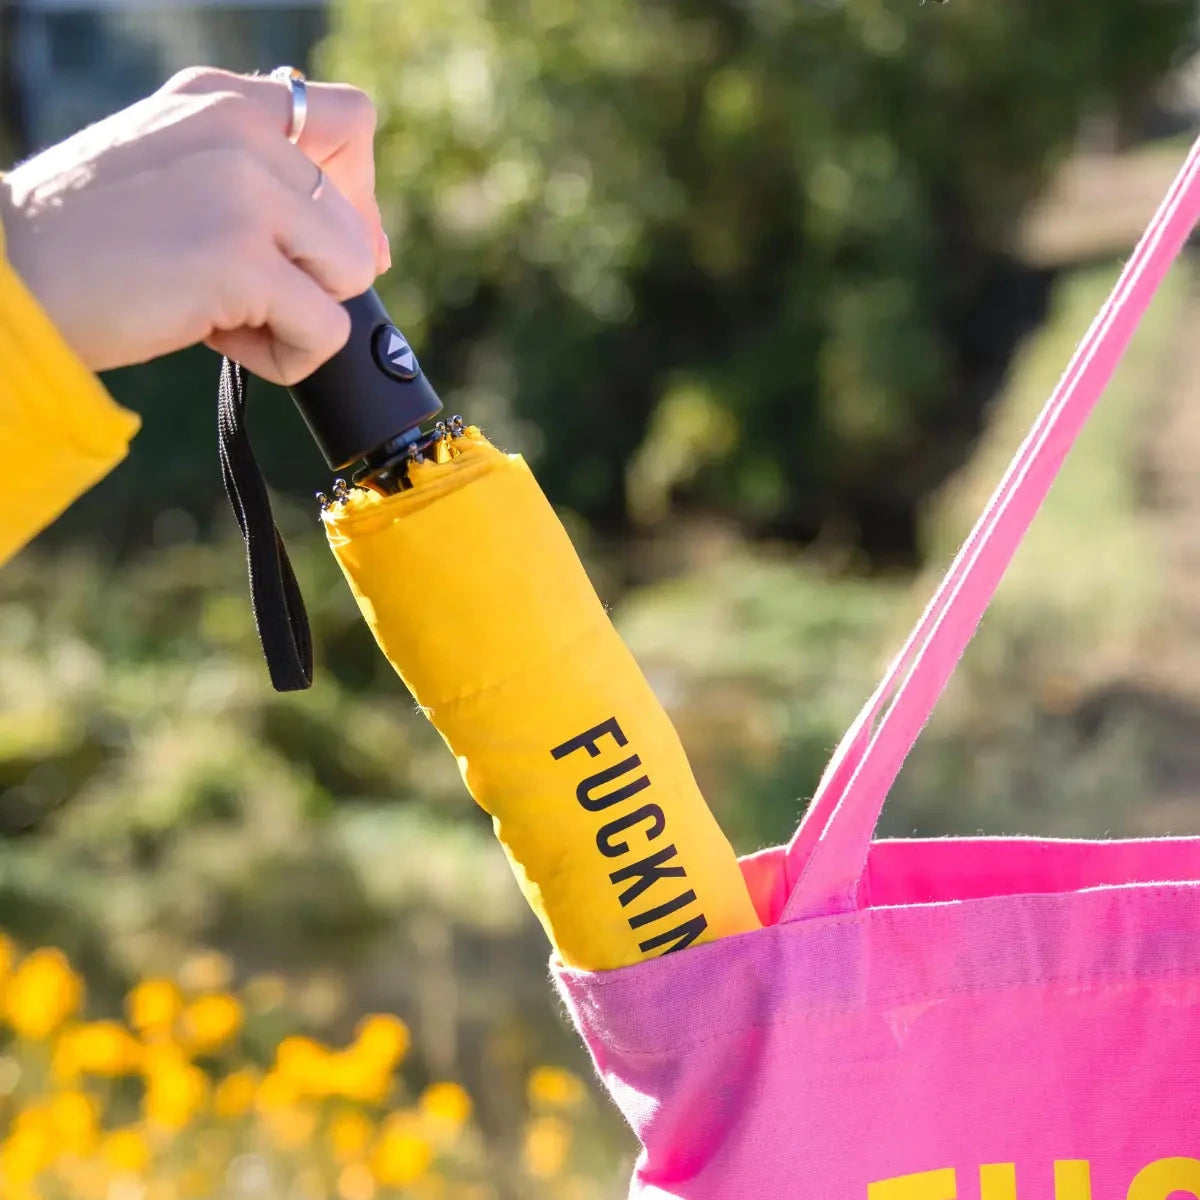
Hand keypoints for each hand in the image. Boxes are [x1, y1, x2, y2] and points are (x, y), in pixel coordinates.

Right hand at [0, 67, 389, 384]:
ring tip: (225, 314)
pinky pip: (324, 332)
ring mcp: (242, 193)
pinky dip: (285, 357)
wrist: (12, 282)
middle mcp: (238, 130)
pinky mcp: (240, 261)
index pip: (350, 122)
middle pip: (356, 227)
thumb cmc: (90, 243)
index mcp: (222, 99)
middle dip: (311, 280)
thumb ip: (257, 179)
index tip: (319, 242)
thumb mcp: (176, 171)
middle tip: (237, 292)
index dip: (357, 193)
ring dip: (297, 317)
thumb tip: (370, 244)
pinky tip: (220, 340)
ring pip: (350, 277)